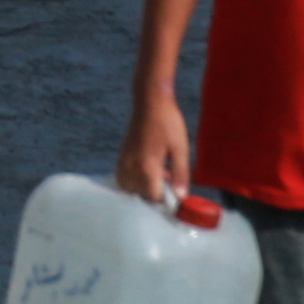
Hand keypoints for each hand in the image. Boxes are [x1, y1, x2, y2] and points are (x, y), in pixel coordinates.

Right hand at [116, 89, 190, 205]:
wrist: (150, 102)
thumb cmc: (168, 123)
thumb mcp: (181, 149)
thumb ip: (181, 175)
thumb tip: (182, 197)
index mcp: (147, 167)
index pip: (155, 198)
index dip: (168, 201)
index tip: (178, 199)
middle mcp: (132, 168)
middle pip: (142, 196)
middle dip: (157, 195)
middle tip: (172, 185)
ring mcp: (124, 162)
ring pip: (131, 189)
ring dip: (145, 189)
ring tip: (160, 179)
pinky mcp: (121, 157)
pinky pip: (123, 179)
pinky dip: (134, 182)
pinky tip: (148, 173)